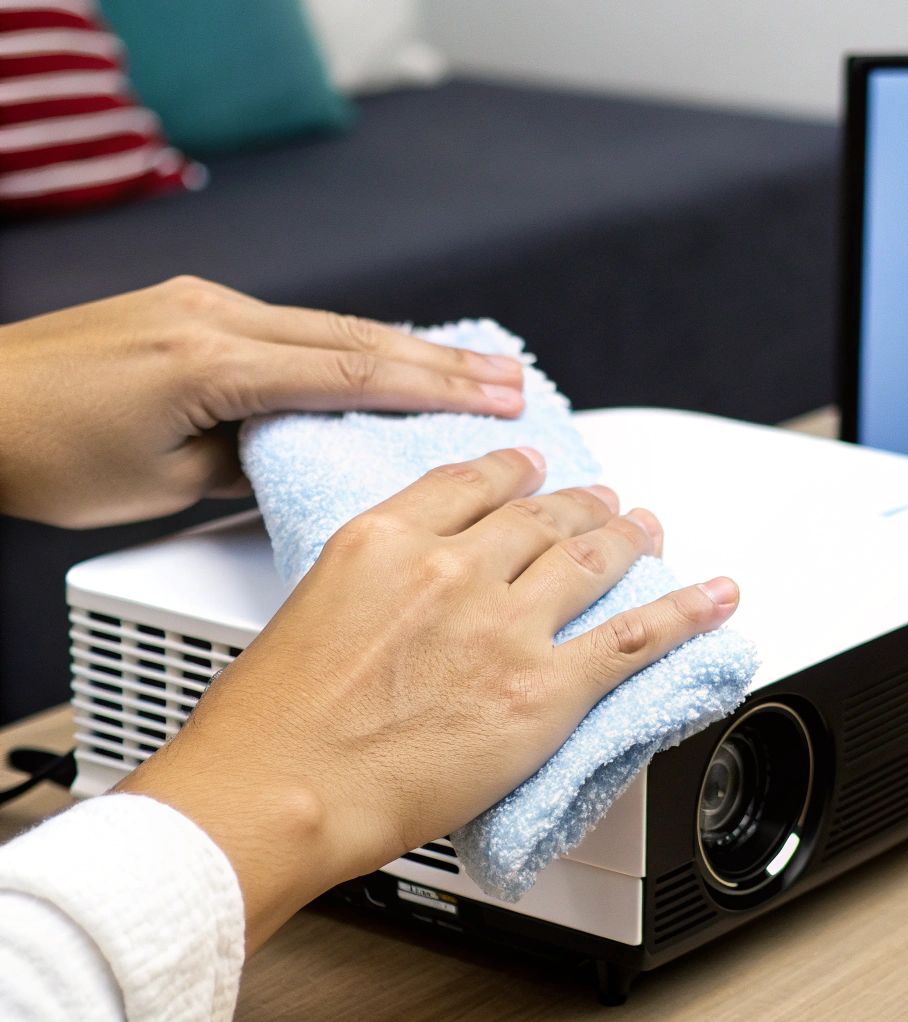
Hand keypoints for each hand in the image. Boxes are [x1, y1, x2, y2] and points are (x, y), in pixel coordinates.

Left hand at [0, 276, 526, 528]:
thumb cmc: (41, 456)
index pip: (349, 373)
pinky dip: (348, 343)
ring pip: (327, 325)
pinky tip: (381, 356)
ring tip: (467, 369)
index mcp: (210, 362)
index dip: (433, 389)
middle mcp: (210, 315)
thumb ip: (246, 457)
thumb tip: (300, 448)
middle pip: (354, 336)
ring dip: (402, 349)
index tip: (497, 399)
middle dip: (441, 362)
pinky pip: (289, 323)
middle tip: (511, 380)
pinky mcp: (183, 306)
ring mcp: (197, 302)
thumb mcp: (163, 483)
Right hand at [117, 448, 737, 947]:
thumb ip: (369, 584)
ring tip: (648, 529)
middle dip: (581, 506)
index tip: (531, 467)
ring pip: (592, 561)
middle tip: (603, 501)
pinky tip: (715, 596)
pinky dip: (687, 612)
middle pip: (540, 518)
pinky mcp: (546, 689)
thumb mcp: (305, 608)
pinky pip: (638, 639)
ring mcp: (506, 626)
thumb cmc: (273, 725)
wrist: (283, 789)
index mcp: (386, 540)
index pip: (470, 482)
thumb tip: (398, 594)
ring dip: (629, 539)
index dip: (514, 471)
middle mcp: (454, 569)